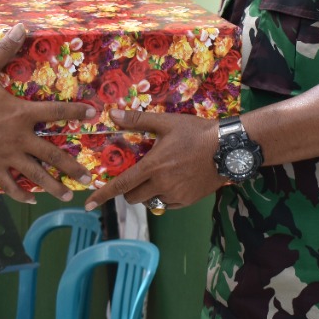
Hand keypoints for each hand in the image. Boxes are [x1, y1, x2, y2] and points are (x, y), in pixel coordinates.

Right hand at [0, 24, 95, 203]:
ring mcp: (5, 156)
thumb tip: (21, 26)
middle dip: (72, 166)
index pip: (55, 111)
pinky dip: (22, 194)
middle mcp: (18, 138)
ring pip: (35, 175)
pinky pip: (10, 185)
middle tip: (89, 176)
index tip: (92, 114)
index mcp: (20, 113)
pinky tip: (31, 199)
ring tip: (69, 196)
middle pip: (52, 154)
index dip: (75, 111)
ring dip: (54, 187)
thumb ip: (4, 50)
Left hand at [83, 109, 222, 212]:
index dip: (103, 194)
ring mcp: (175, 195)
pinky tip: (174, 180)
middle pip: (133, 197)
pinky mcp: (188, 201)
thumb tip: (112, 114)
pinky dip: (164, 196)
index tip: (89, 204)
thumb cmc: (196, 132)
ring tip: (160, 174)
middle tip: (138, 174)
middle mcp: (162, 184)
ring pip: (150, 200)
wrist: (228, 149)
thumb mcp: (167, 122)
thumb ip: (138, 120)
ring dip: (148, 192)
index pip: (122, 184)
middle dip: (129, 189)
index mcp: (153, 166)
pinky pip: (167, 203)